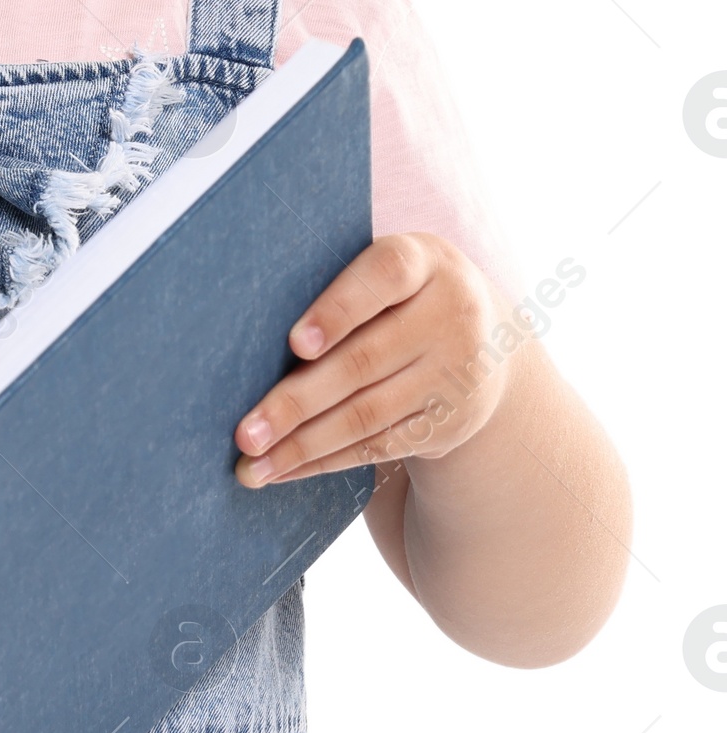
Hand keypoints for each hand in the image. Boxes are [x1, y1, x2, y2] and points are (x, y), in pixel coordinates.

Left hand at [234, 233, 511, 486]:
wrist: (487, 339)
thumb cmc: (397, 292)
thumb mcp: (386, 269)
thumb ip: (337, 285)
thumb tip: (249, 328)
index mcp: (424, 262)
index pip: (384, 277)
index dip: (338, 310)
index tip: (295, 344)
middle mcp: (450, 316)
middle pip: (363, 361)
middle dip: (296, 402)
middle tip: (244, 432)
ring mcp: (455, 374)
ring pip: (367, 414)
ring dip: (302, 446)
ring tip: (250, 465)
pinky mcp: (449, 422)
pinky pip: (379, 445)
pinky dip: (325, 461)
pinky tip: (283, 471)